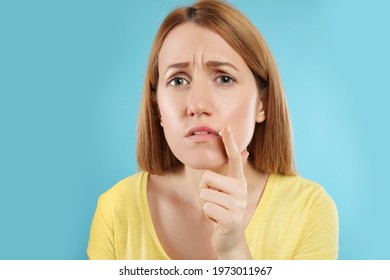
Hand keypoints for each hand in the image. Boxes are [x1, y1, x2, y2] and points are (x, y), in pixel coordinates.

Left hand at [199, 125, 251, 258]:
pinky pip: (207, 207)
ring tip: (216, 210)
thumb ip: (233, 172)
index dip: (230, 142)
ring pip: (204, 193)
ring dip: (205, 204)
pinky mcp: (231, 218)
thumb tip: (245, 151)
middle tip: (214, 201)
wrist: (230, 238)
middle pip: (207, 177)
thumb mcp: (228, 191)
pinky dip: (207, 214)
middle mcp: (241, 190)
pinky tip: (217, 220)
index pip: (234, 157)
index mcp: (238, 181)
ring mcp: (237, 204)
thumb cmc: (224, 210)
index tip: (225, 126)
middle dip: (203, 190)